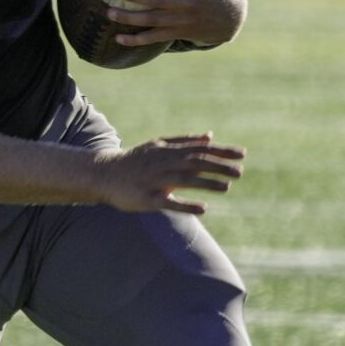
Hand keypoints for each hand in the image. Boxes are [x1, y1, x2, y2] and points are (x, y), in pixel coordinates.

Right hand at [90, 134, 244, 215]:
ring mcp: (155, 180)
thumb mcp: (159, 145)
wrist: (103, 174)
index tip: (241, 154)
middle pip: (195, 162)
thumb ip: (185, 141)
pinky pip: (169, 202)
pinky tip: (203, 208)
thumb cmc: (135, 161)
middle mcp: (163, 163)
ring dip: (207, 183)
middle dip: (218, 166)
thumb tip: (210, 136)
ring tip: (227, 187)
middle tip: (239, 171)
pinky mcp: (147, 198)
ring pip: (184, 180)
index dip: (220, 151)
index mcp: (168, 150)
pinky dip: (186, 205)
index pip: (199, 149)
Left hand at [103, 0, 246, 49]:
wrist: (231, 18)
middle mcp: (186, 2)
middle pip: (156, 0)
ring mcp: (181, 20)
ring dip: (129, 18)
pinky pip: (153, 38)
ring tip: (109, 12)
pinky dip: (135, 40)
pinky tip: (118, 38)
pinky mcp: (177, 32)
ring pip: (151, 21)